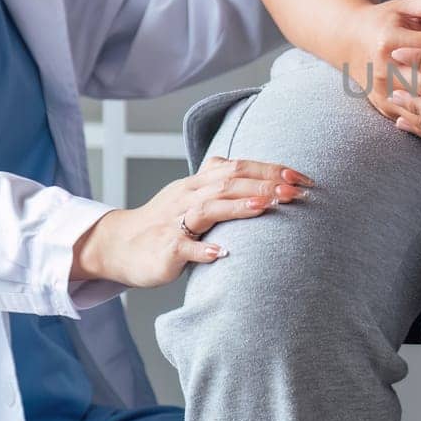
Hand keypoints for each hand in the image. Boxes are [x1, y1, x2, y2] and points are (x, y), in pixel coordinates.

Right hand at [70, 155, 312, 287]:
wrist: (119, 246)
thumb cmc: (164, 222)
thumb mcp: (192, 195)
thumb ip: (221, 182)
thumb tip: (262, 174)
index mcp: (197, 182)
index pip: (238, 167)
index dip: (270, 169)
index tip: (301, 176)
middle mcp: (187, 196)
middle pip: (229, 182)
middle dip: (265, 183)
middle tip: (296, 190)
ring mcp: (175, 222)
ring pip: (209, 207)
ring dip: (240, 206)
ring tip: (267, 206)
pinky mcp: (165, 248)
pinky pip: (184, 247)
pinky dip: (202, 249)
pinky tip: (221, 253)